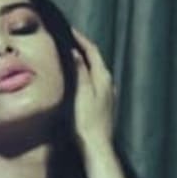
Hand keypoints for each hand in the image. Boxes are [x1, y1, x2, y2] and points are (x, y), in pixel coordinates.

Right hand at [70, 27, 115, 149]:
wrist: (96, 147)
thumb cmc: (86, 123)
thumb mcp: (80, 93)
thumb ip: (79, 71)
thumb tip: (75, 52)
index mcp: (103, 77)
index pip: (92, 50)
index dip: (80, 38)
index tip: (68, 30)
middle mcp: (109, 83)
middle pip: (95, 59)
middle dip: (82, 48)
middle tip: (67, 40)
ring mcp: (108, 94)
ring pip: (95, 71)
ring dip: (84, 62)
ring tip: (70, 57)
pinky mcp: (104, 105)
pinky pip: (95, 83)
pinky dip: (86, 75)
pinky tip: (78, 80)